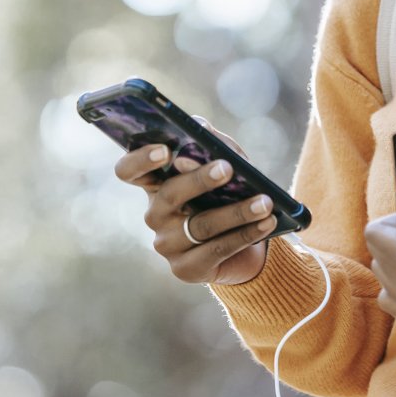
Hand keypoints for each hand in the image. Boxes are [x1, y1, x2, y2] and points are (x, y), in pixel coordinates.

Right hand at [113, 116, 275, 286]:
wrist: (247, 241)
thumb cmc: (228, 192)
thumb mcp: (224, 161)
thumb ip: (210, 142)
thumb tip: (201, 127)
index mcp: (155, 183)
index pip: (129, 170)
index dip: (141, 160)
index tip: (165, 150)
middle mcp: (154, 214)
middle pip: (169, 194)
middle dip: (200, 179)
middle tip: (228, 168)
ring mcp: (166, 244)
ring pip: (200, 225)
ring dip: (237, 211)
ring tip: (265, 201)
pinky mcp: (186, 269)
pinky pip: (217, 249)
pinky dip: (246, 234)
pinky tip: (267, 223)